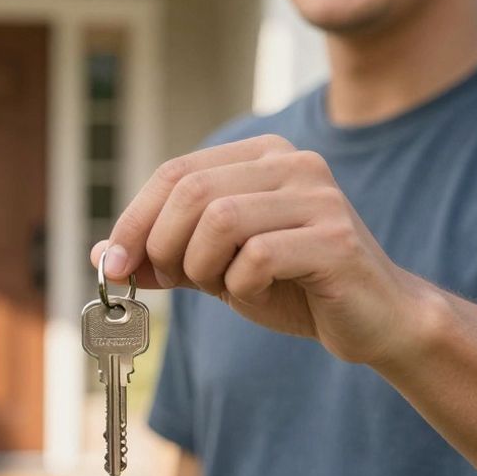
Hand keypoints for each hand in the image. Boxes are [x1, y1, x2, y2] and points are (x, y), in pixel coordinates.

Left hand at [91, 133, 440, 365]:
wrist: (374, 319)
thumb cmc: (292, 287)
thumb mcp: (216, 269)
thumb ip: (164, 256)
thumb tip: (102, 255)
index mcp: (261, 155)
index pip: (176, 172)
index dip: (134, 219)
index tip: (113, 265)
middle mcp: (292, 162)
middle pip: (192, 192)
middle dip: (163, 245)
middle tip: (171, 282)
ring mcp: (319, 196)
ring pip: (220, 220)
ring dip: (202, 267)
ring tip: (222, 288)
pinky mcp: (336, 238)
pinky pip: (257, 256)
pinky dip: (241, 285)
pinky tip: (259, 294)